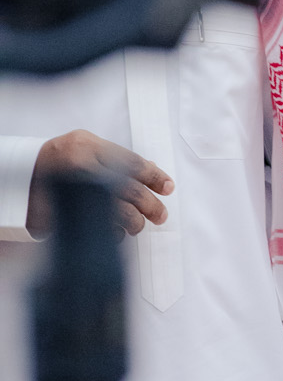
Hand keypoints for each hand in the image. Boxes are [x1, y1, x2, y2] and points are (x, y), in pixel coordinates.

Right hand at [28, 131, 171, 237]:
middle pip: (128, 189)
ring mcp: (72, 193)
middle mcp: (80, 168)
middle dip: (151, 205)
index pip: (131, 162)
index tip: (168, 187)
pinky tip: (116, 232)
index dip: (154, 176)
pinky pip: (101, 230)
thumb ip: (115, 157)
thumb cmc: (56, 160)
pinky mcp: (66, 217)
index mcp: (86, 147)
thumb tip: (152, 168)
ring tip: (137, 225)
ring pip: (118, 213)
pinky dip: (114, 234)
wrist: (16, 177)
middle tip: (160, 215)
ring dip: (135, 222)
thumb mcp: (84, 146)